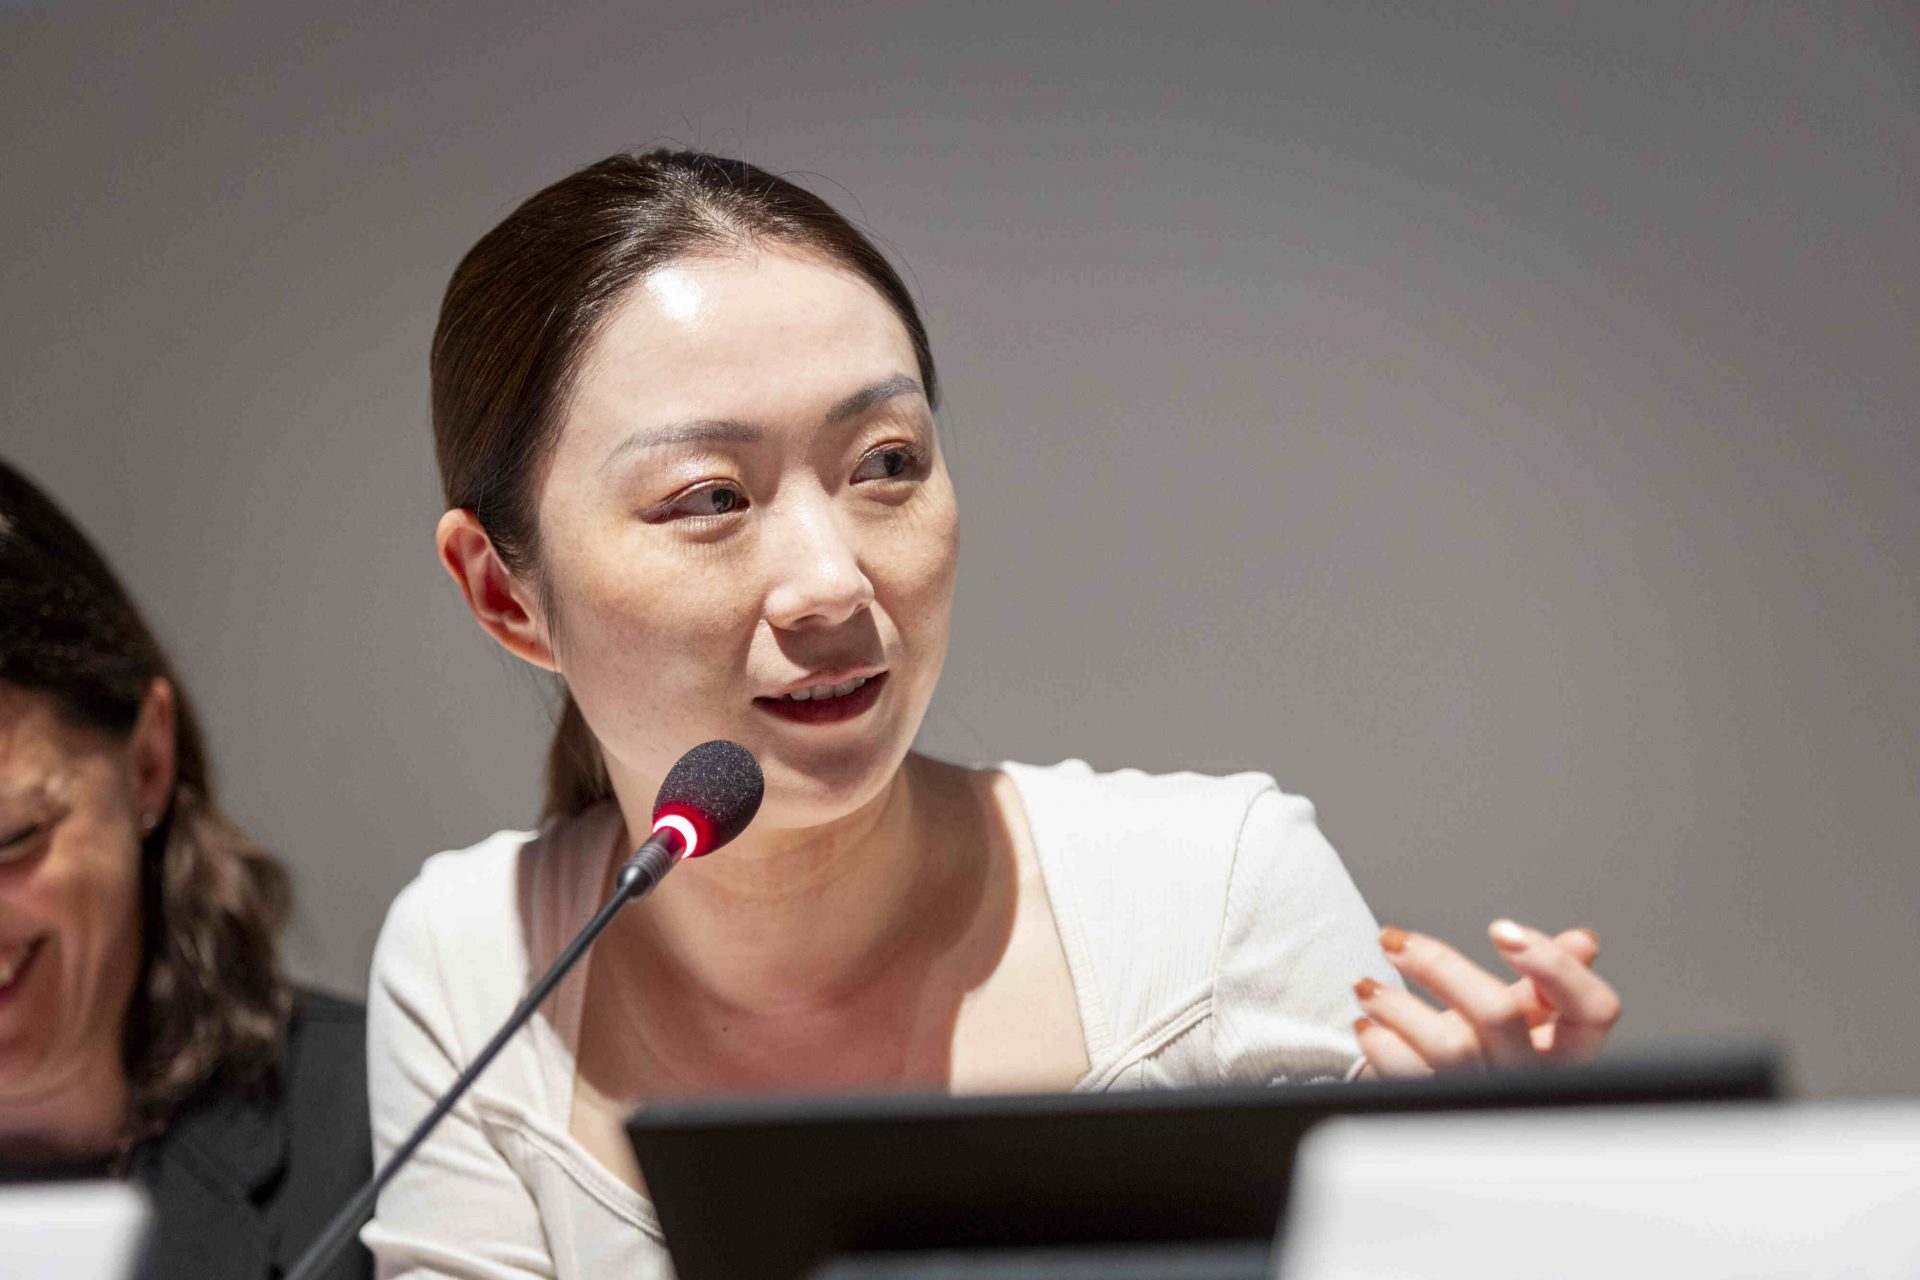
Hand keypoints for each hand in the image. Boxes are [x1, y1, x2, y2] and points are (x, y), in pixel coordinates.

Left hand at [1353, 920, 1620, 1076]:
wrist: (1432, 1102)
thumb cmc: (1479, 1053)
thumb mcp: (1519, 1017)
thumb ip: (1545, 984)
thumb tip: (1584, 942)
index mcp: (1568, 1055)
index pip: (1594, 1012)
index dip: (1555, 966)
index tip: (1500, 930)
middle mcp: (1532, 1081)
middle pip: (1500, 1014)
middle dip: (1439, 966)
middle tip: (1393, 940)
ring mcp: (1487, 1102)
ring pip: (1449, 1047)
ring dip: (1396, 1004)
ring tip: (1366, 987)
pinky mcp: (1441, 1115)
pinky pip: (1409, 1076)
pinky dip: (1381, 1042)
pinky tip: (1370, 1026)